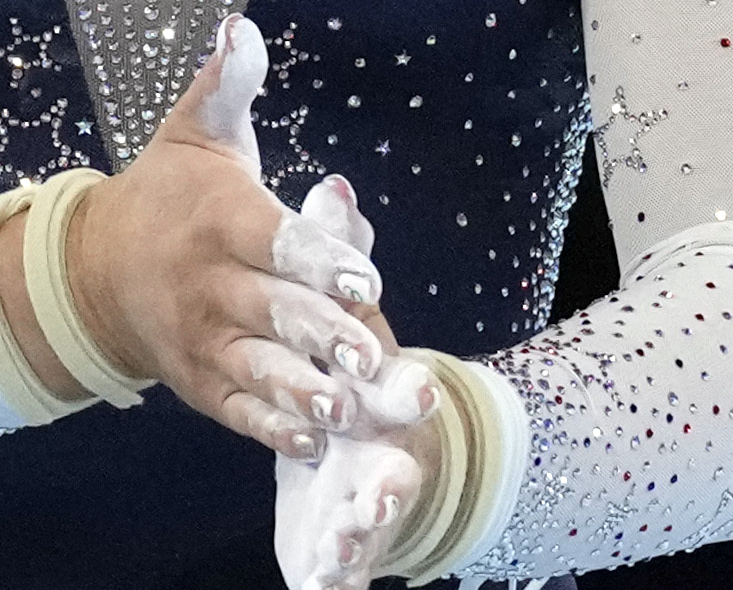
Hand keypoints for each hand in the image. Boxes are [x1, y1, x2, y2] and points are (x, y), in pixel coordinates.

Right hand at [23, 17, 388, 457]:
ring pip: (256, 369)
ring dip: (299, 391)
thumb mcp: (194, 130)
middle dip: (322, 335)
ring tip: (342, 410)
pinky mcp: (198, 383)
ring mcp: (201, 339)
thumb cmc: (167, 190)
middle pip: (272, 311)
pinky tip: (309, 440)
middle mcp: (208, 283)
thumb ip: (226, 82)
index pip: (273, 239)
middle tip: (370, 356)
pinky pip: (236, 410)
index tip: (366, 278)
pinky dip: (269, 427)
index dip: (319, 257)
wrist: (93, 267)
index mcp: (218, 219)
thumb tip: (242, 24)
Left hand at [273, 175, 440, 589]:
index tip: (414, 391)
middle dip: (391, 482)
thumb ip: (336, 250)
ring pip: (371, 523)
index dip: (408, 388)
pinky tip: (318, 586)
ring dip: (359, 539)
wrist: (365, 435)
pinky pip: (343, 564)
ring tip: (339, 550)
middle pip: (397, 466)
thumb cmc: (350, 361)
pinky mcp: (345, 534)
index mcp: (385, 388)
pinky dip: (334, 577)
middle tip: (379, 494)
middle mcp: (387, 446)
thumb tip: (331, 183)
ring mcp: (370, 496)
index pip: (401, 384)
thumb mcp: (342, 306)